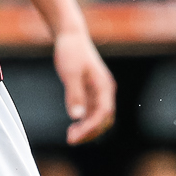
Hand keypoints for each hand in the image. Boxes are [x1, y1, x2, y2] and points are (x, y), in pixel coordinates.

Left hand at [54, 26, 116, 143]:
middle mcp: (105, 90)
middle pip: (105, 119)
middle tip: (71, 139)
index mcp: (104, 86)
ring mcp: (99, 91)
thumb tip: (77, 117)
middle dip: (90, 132)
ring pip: (99, 118)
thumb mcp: (70, 73)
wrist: (70, 36)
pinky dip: (85, 122)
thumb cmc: (71, 51)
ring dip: (88, 129)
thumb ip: (74, 94)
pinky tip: (73, 126)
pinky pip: (92, 112)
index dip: (90, 128)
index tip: (74, 137)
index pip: (103, 114)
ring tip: (70, 136)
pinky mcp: (91, 91)